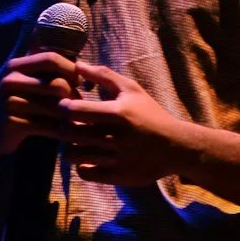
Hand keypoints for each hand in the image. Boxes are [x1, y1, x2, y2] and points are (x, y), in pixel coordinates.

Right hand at [0, 52, 77, 152]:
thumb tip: (79, 63)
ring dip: (69, 115)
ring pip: (55, 106)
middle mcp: (10, 80)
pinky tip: (65, 133)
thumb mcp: (24, 82)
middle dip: (73, 96)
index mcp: (15, 66)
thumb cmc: (16, 106)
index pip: (51, 58)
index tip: (79, 83)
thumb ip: (43, 70)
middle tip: (78, 106)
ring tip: (75, 120)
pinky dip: (60, 130)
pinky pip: (47, 126)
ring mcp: (9, 102)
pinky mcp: (12, 122)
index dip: (71, 69)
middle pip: (57, 84)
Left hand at [59, 63, 200, 185]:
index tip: (67, 107)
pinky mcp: (116, 176)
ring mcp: (115, 159)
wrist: (175, 147)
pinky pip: (83, 173)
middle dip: (64, 128)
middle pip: (68, 133)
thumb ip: (103, 76)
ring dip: (71, 147)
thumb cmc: (150, 114)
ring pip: (72, 155)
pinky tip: (89, 158)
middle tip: (70, 125)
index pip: (74, 110)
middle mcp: (115, 137)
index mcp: (117, 113)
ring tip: (79, 142)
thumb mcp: (131, 90)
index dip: (64, 108)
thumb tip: (77, 64)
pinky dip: (82, 166)